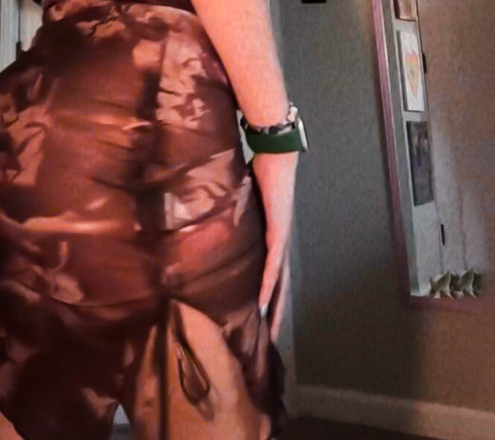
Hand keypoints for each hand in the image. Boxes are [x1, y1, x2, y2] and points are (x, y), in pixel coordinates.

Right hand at [253, 150, 297, 342]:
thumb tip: (212, 217)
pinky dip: (268, 283)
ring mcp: (281, 237)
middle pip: (280, 284)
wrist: (277, 155)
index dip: (269, 294)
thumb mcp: (244, 198)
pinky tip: (262, 301)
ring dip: (274, 305)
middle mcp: (281, 241)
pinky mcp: (278, 231)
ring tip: (267, 330)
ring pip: (279, 280)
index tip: (262, 317)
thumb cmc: (262, 170)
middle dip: (275, 312)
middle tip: (268, 338)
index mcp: (273, 235)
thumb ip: (234, 211)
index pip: (273, 271)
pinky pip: (273, 263)